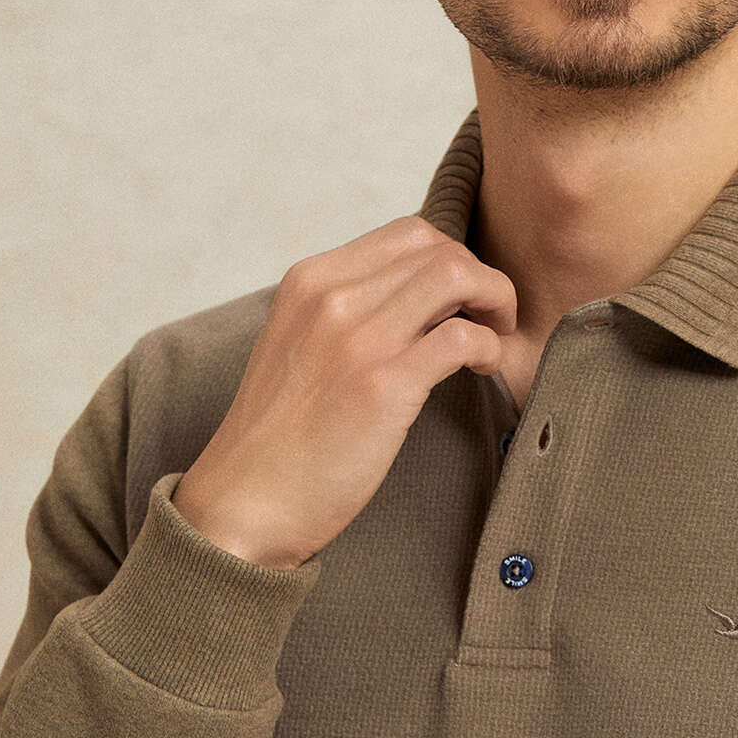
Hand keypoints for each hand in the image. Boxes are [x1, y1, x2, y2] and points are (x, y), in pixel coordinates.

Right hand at [170, 216, 516, 568]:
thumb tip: (417, 299)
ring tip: (493, 338)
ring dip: (493, 302)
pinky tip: (482, 370)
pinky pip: (463, 336)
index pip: (408, 234)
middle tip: (491, 319)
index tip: (465, 298)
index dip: (452, 259)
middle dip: (481, 278)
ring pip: (457, 276)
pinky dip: (489, 347)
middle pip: (439, 248)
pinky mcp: (382, 385)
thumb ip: (347, 313)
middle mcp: (331, 297)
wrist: (243, 503)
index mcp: (309, 282)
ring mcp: (356, 338)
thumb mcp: (300, 347)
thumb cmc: (280, 438)